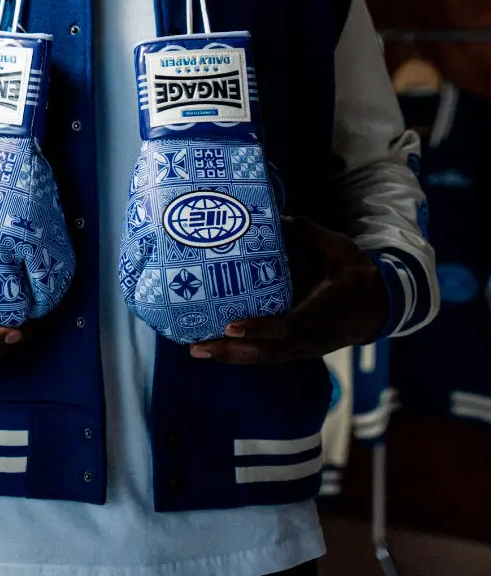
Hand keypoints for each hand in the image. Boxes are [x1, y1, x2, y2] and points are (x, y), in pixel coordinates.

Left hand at [189, 215, 388, 364]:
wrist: (378, 306)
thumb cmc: (357, 274)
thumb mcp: (339, 248)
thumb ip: (310, 233)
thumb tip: (279, 216)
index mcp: (323, 310)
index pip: (289, 326)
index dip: (260, 327)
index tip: (231, 325)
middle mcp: (312, 337)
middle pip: (268, 352)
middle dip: (231, 352)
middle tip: (197, 347)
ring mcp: (305, 348)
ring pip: (265, 358)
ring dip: (231, 357)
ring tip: (197, 350)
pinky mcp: (299, 350)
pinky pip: (268, 356)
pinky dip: (242, 354)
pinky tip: (218, 348)